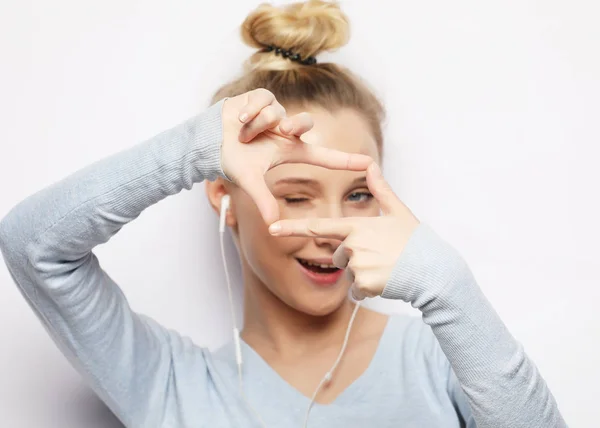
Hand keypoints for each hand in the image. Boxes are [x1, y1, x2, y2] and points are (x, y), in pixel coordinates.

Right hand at [220, 88, 372, 223]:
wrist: (208, 143)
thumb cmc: (232, 161)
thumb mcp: (250, 181)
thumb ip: (263, 200)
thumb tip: (272, 224)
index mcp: (289, 151)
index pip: (323, 157)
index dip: (345, 160)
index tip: (370, 164)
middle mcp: (286, 132)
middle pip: (304, 123)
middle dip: (294, 124)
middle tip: (281, 130)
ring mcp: (274, 114)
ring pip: (277, 112)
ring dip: (257, 125)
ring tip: (242, 133)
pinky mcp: (260, 98)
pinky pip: (263, 99)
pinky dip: (249, 111)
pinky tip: (238, 120)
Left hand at [267, 162, 419, 299]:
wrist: (433, 270)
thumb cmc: (416, 240)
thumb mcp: (399, 211)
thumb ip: (380, 190)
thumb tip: (371, 165)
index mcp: (357, 227)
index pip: (319, 227)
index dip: (293, 228)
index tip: (271, 229)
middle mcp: (353, 246)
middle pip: (339, 255)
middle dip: (355, 257)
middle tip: (381, 255)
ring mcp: (358, 266)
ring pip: (349, 273)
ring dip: (363, 273)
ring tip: (387, 267)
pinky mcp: (364, 285)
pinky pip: (358, 290)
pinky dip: (370, 288)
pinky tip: (387, 281)